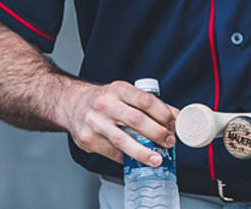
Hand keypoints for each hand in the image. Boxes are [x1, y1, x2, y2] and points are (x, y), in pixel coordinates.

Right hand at [59, 80, 177, 165]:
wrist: (73, 104)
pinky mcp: (87, 140)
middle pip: (136, 120)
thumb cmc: (105, 100)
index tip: (173, 124)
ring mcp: (94, 123)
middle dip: (157, 133)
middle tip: (169, 142)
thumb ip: (150, 105)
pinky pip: (111, 152)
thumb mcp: (126, 94)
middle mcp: (105, 104)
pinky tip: (135, 159)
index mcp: (119, 90)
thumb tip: (177, 118)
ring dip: (143, 152)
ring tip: (157, 159)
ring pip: (122, 140)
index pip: (146, 100)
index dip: (163, 114)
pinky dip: (126, 158)